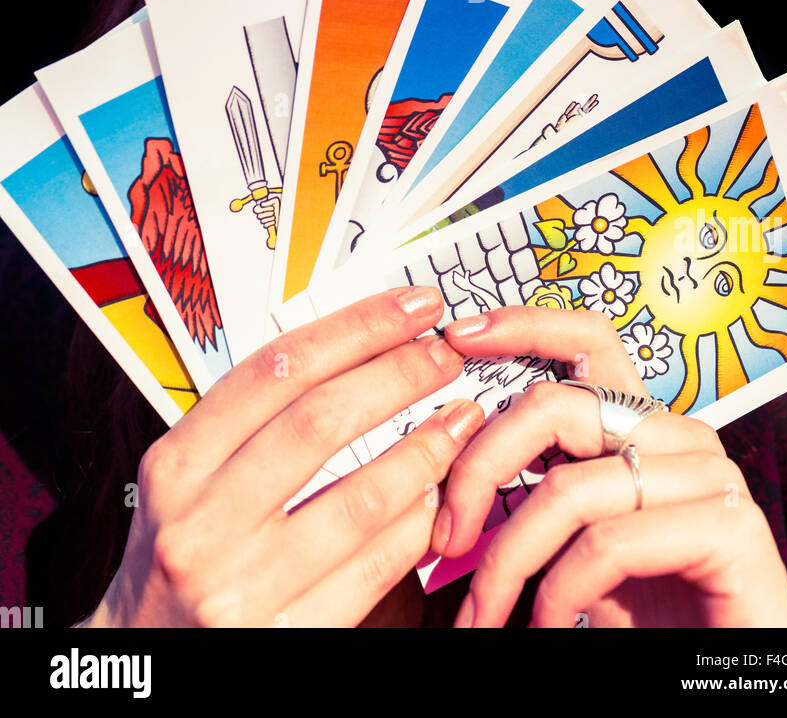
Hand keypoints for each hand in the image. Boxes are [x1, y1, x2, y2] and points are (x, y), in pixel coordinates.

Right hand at [80, 287, 482, 627]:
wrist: (148, 660)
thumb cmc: (178, 552)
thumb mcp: (186, 478)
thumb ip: (252, 422)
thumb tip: (355, 349)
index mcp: (176, 465)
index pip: (277, 370)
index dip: (355, 329)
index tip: (410, 308)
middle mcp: (202, 523)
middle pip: (322, 421)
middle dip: (399, 375)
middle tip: (445, 355)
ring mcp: (243, 586)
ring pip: (362, 499)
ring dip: (426, 451)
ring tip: (458, 421)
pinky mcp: (287, 638)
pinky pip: (374, 569)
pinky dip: (415, 525)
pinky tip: (435, 496)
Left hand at [431, 306, 786, 628]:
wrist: (730, 682)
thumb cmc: (653, 620)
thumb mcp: (578, 549)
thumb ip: (539, 499)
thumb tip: (454, 475)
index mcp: (644, 429)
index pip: (588, 341)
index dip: (523, 325)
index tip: (460, 336)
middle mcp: (680, 438)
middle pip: (554, 407)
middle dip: (479, 471)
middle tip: (445, 539)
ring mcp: (709, 477)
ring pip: (568, 489)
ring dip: (509, 561)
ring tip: (486, 616)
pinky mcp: (729, 526)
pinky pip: (609, 542)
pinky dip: (561, 592)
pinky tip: (550, 625)